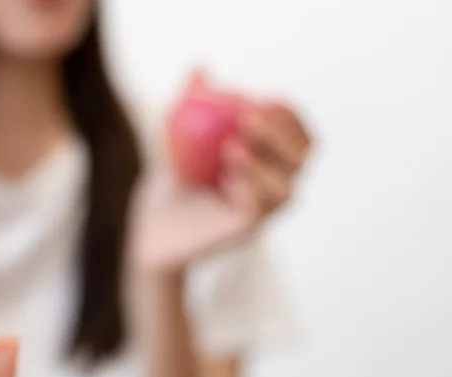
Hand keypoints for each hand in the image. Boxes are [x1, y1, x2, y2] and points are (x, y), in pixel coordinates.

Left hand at [132, 84, 311, 274]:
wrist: (151, 227)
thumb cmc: (172, 181)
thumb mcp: (176, 136)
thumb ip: (189, 104)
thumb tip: (197, 68)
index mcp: (271, 162)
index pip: (299, 138)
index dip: (292, 117)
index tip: (269, 97)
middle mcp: (274, 188)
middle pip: (301, 161)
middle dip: (282, 135)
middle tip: (250, 116)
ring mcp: (262, 214)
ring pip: (285, 191)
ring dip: (264, 165)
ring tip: (231, 147)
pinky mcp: (242, 234)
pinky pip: (256, 213)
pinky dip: (247, 191)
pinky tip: (226, 178)